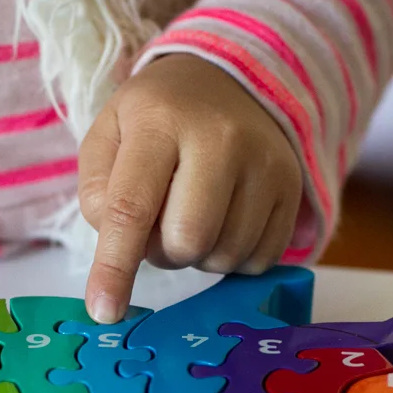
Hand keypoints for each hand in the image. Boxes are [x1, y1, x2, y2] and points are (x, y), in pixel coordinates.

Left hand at [79, 54, 302, 322]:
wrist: (227, 81)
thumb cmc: (156, 118)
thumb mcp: (108, 136)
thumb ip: (99, 194)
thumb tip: (121, 249)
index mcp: (160, 121)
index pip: (132, 206)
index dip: (115, 267)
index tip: (104, 311)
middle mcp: (221, 138)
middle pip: (187, 241)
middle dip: (164, 251)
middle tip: (161, 222)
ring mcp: (265, 163)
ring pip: (224, 256)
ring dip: (198, 254)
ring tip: (194, 213)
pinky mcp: (293, 187)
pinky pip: (259, 259)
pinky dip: (232, 255)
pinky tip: (225, 220)